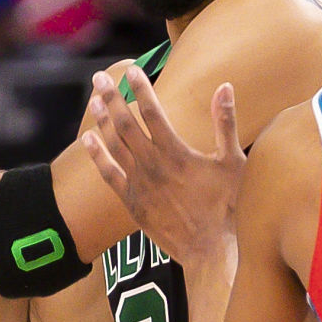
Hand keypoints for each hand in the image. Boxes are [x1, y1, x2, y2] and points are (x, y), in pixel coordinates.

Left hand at [82, 66, 245, 263]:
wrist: (213, 251)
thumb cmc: (230, 207)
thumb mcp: (233, 162)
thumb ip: (225, 122)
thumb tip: (224, 86)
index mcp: (177, 152)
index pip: (152, 111)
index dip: (141, 88)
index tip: (132, 70)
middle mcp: (153, 165)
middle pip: (125, 124)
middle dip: (113, 98)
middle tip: (101, 77)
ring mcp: (140, 185)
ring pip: (114, 146)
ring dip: (101, 120)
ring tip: (93, 99)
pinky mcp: (133, 203)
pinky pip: (108, 175)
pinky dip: (97, 155)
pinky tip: (88, 139)